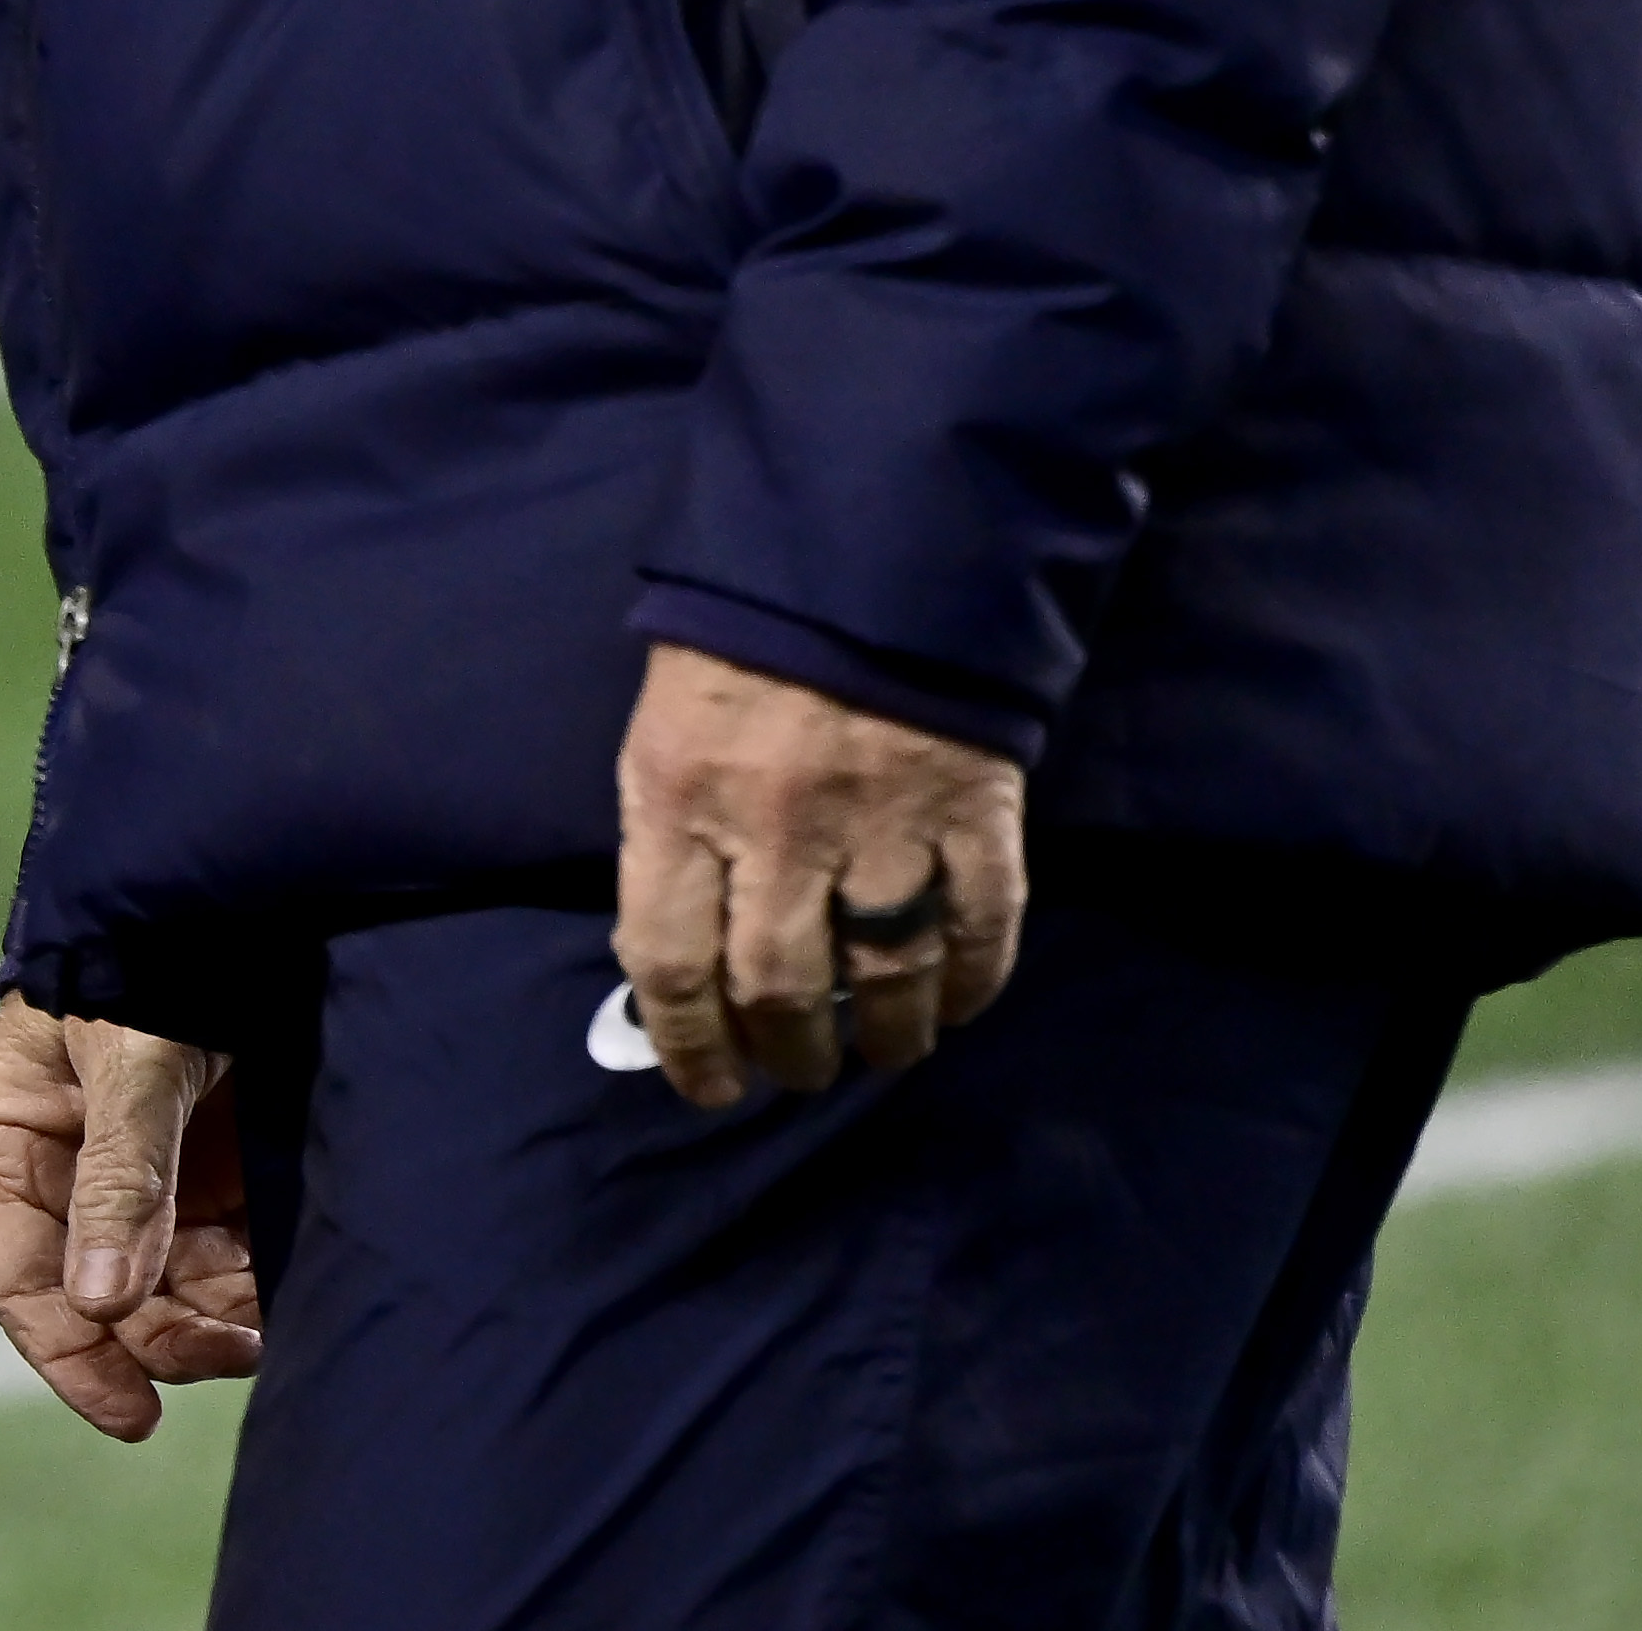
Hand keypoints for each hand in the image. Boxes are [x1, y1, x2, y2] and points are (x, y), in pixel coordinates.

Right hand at [0, 995, 259, 1439]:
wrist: (254, 890)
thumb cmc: (163, 955)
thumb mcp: (134, 1060)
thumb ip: (122, 1177)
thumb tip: (102, 1305)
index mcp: (10, 1125)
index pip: (17, 1269)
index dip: (66, 1351)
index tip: (130, 1415)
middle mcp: (66, 1159)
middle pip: (97, 1289)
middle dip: (160, 1334)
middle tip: (230, 1353)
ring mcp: (139, 1168)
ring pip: (161, 1284)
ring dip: (209, 1320)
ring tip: (264, 1330)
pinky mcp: (206, 1168)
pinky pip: (217, 1258)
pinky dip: (245, 1290)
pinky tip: (276, 1301)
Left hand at [612, 637, 1028, 1105]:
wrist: (861, 554)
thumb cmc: (735, 650)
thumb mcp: (661, 737)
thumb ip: (666, 846)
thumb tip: (670, 972)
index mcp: (680, 802)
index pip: (669, 965)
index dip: (688, 1048)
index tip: (709, 1087)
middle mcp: (778, 829)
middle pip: (780, 990)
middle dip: (787, 1055)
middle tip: (795, 1072)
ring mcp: (883, 826)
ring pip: (884, 980)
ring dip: (881, 1040)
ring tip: (875, 1056)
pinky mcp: (974, 816)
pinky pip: (980, 933)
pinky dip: (968, 988)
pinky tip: (951, 1010)